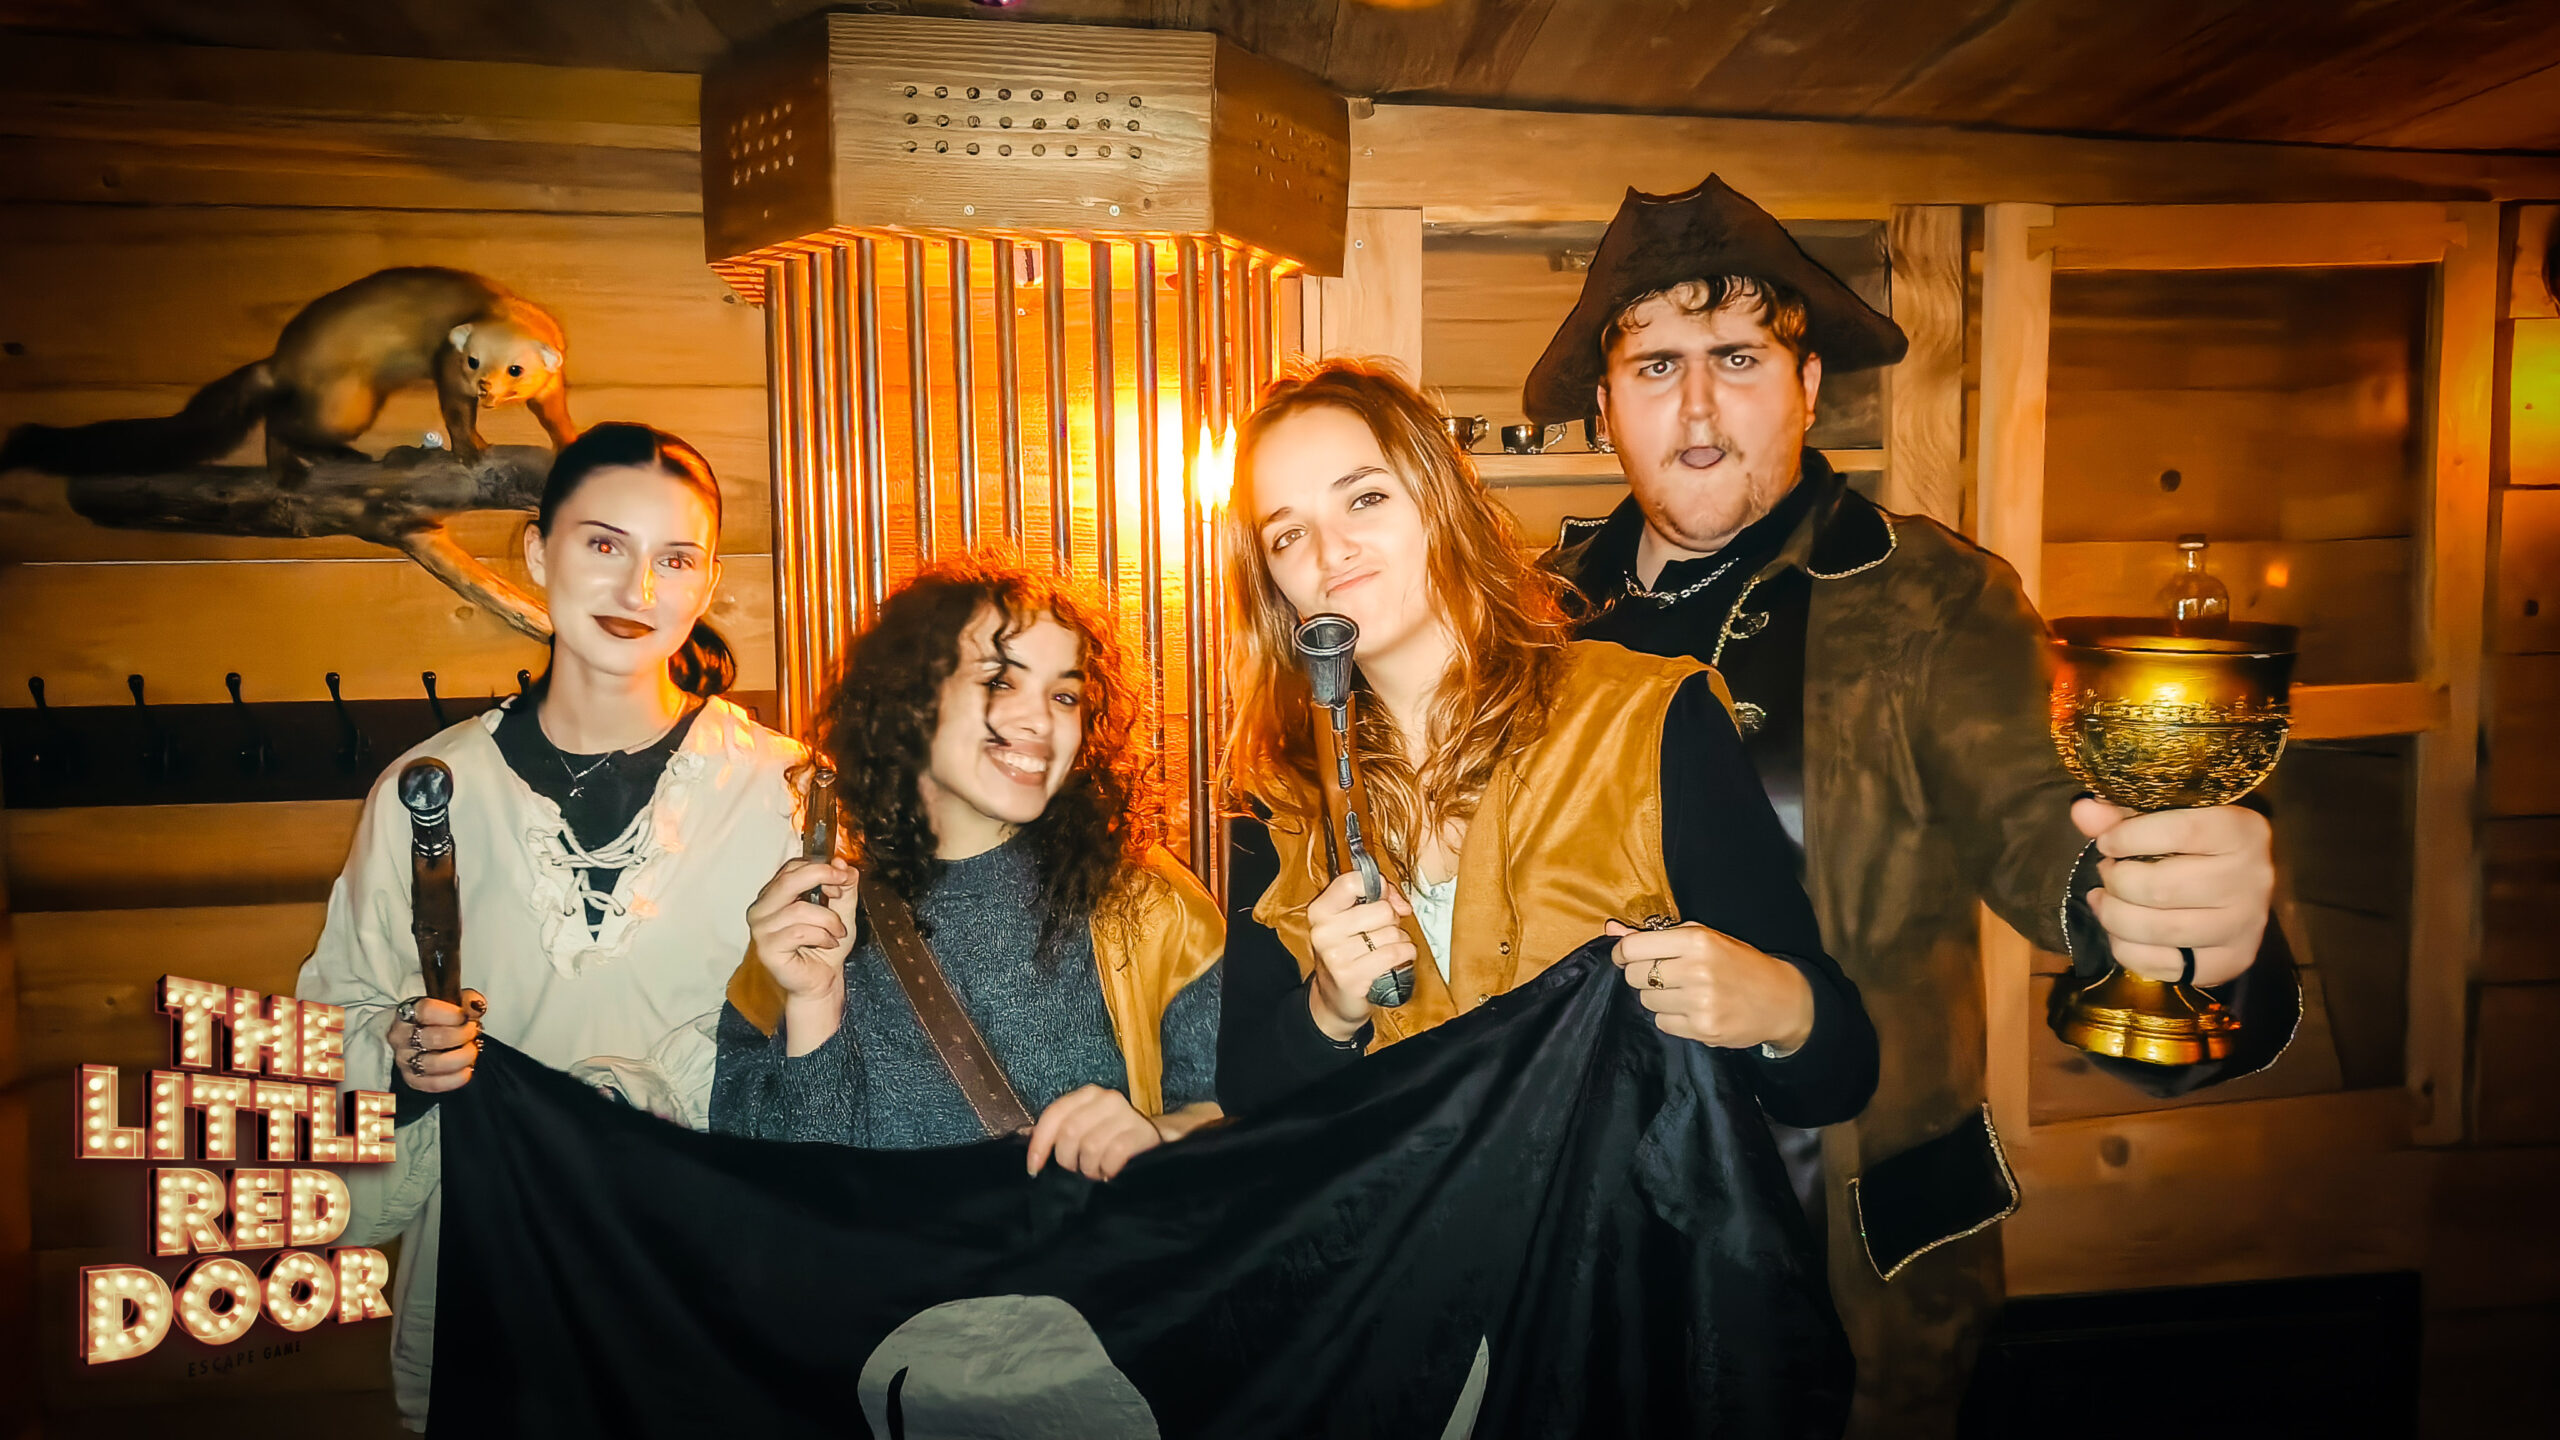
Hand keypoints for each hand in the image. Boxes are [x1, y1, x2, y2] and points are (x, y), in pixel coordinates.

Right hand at [384, 990, 486, 1092]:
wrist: (416, 1036)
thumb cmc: (435, 1019)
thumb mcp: (448, 1003)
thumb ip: (465, 1001)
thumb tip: (477, 1005)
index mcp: (407, 1013)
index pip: (426, 1011)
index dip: (451, 1014)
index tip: (465, 1017)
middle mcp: (401, 1037)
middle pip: (434, 1038)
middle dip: (462, 1035)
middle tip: (473, 1032)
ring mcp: (404, 1060)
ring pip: (435, 1064)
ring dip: (461, 1057)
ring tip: (471, 1050)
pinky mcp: (412, 1079)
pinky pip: (434, 1084)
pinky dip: (456, 1078)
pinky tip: (466, 1070)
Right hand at [748, 859, 858, 999]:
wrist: (822, 980)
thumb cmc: (826, 946)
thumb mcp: (842, 911)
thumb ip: (844, 887)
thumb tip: (843, 863)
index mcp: (774, 895)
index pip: (792, 868)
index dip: (820, 868)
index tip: (843, 877)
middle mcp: (761, 908)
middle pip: (788, 880)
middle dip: (821, 878)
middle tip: (841, 888)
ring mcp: (760, 929)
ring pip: (798, 909)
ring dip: (828, 919)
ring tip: (838, 932)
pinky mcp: (766, 948)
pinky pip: (798, 932)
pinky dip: (821, 936)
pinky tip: (828, 944)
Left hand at [1024, 1085, 1164, 1180]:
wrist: (1155, 1139)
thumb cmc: (1111, 1136)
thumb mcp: (1084, 1127)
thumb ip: (1056, 1130)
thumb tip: (1022, 1134)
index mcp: (1087, 1094)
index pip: (1054, 1115)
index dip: (1040, 1144)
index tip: (1034, 1168)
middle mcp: (1106, 1099)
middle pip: (1070, 1133)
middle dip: (1067, 1159)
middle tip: (1076, 1169)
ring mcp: (1126, 1114)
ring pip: (1090, 1146)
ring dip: (1089, 1168)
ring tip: (1095, 1171)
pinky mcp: (1142, 1132)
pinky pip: (1113, 1155)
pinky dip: (1106, 1169)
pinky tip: (1109, 1172)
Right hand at [1305, 870, 1417, 1040]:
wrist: (1334, 997)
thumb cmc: (1348, 952)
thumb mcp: (1351, 919)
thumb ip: (1376, 898)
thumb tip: (1402, 905)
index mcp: (1320, 910)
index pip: (1352, 882)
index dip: (1379, 887)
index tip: (1386, 898)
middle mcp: (1323, 931)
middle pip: (1382, 909)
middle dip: (1393, 919)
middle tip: (1383, 931)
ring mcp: (1335, 956)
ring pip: (1392, 933)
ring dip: (1399, 940)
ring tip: (1386, 947)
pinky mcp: (1350, 977)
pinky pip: (1394, 954)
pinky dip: (1404, 954)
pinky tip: (1396, 958)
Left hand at [1604, 921, 1813, 1052]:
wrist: (1781, 1000)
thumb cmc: (1739, 963)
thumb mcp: (1704, 938)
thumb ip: (1656, 934)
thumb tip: (1610, 929)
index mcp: (1698, 940)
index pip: (1633, 948)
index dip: (1622, 953)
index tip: (1626, 957)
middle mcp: (1697, 970)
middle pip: (1635, 976)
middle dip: (1641, 975)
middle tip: (1661, 975)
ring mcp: (1700, 1003)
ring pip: (1646, 1001)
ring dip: (1656, 997)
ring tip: (1681, 992)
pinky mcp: (1703, 1029)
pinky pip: (1662, 1023)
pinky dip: (1670, 1017)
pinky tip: (1691, 1010)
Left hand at [2073, 799, 2271, 986]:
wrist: (2242, 881)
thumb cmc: (2195, 840)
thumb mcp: (2164, 816)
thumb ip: (2121, 812)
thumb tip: (2082, 810)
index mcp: (2241, 831)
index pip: (2181, 831)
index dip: (2129, 837)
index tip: (2106, 843)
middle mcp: (2252, 879)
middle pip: (2162, 888)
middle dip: (2117, 882)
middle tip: (2106, 873)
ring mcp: (2245, 925)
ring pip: (2161, 930)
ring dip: (2115, 917)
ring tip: (2104, 901)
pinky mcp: (2233, 960)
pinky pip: (2166, 966)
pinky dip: (2128, 951)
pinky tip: (2120, 933)